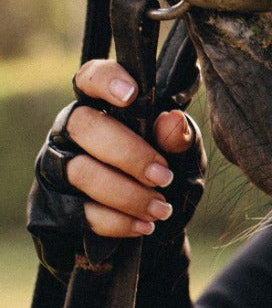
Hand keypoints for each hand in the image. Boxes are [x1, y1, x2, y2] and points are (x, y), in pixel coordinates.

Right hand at [28, 59, 204, 279]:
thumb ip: (179, 140)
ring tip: (161, 208)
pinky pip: (78, 211)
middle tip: (163, 176)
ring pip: (80, 172)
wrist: (148, 229)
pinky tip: (143, 226)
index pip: (91, 78)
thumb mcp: (182, 159)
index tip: (132, 96)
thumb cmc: (163, 177)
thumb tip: (173, 122)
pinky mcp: (52, 205)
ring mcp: (56, 168)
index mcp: (102, 106)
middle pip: (84, 126)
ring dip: (126, 194)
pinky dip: (116, 221)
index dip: (106, 81)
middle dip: (128, 153)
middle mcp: (71, 131)